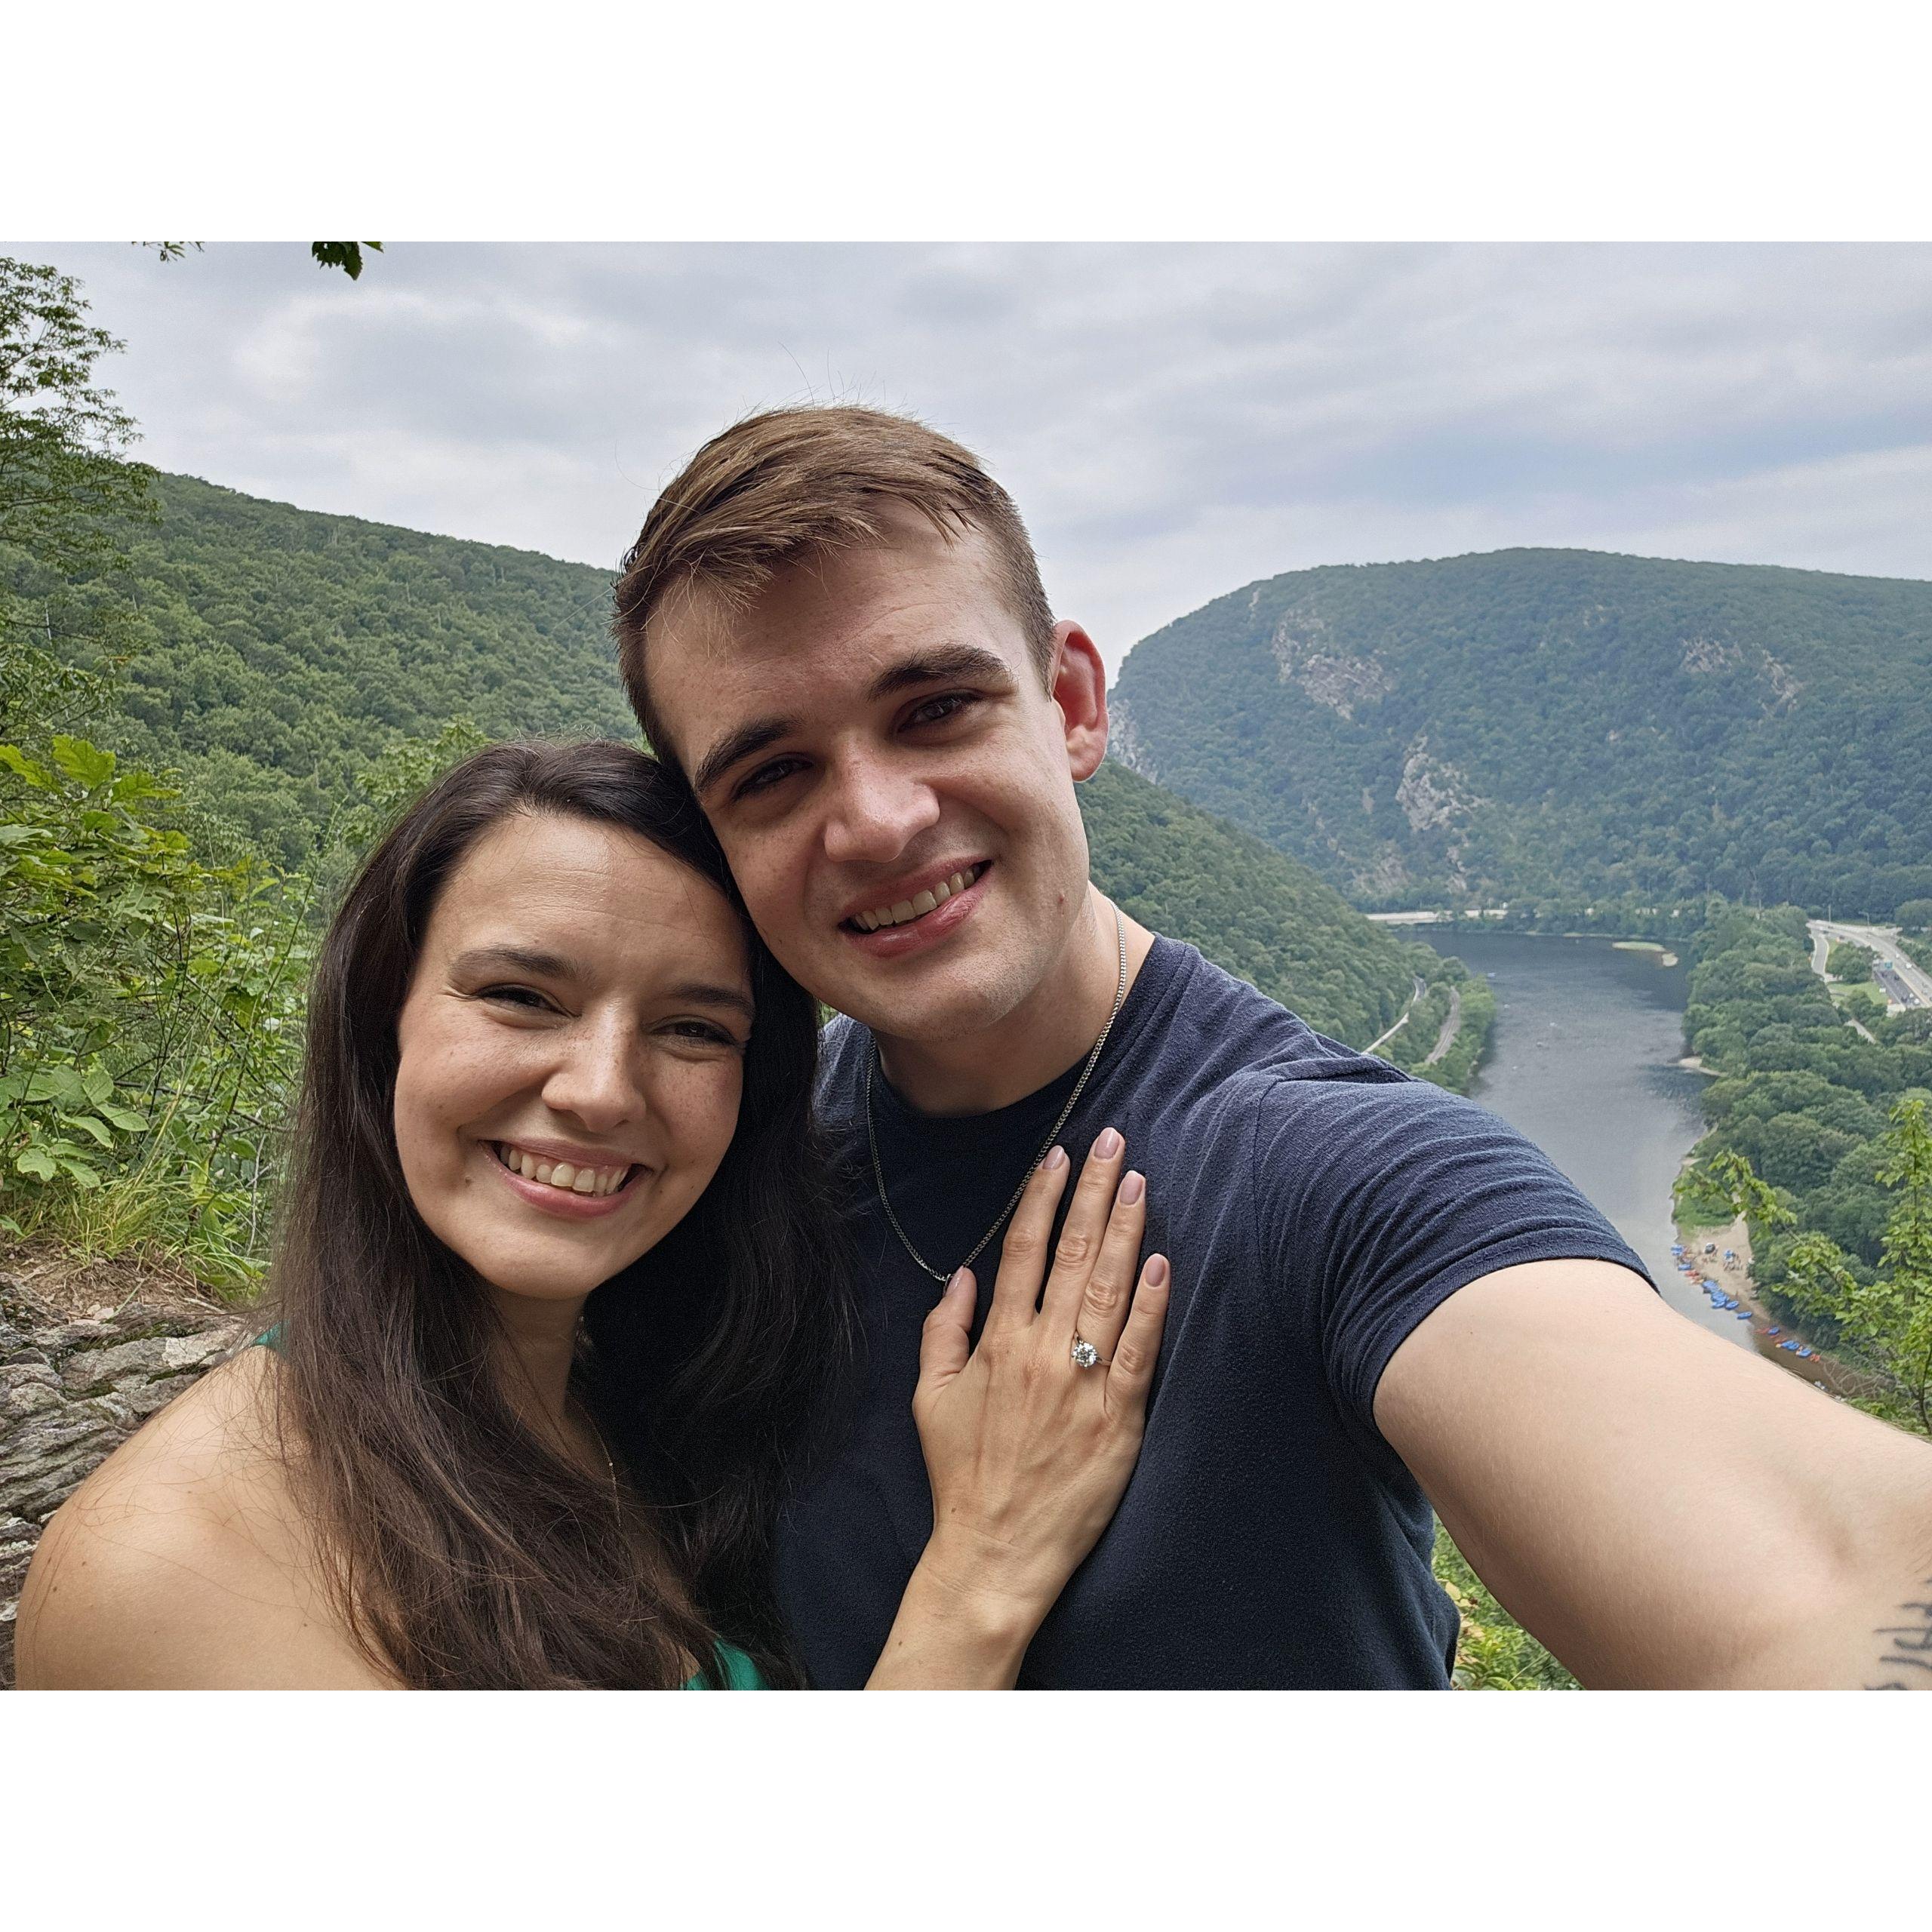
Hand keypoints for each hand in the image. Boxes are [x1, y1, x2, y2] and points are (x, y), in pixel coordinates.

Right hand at [910, 1127, 1169, 1630]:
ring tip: (1139, 1181)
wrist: (994, 1553)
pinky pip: (1140, 1352)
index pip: (1023, 1251)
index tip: (1059, 1156)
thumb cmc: (961, 1477)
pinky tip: (1162, 1263)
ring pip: (1110, 1291)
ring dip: (1126, 1230)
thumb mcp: (930, 1399)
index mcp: (997, 1343)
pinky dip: (1152, 1306)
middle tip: (1113, 1141)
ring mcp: (1083, 1385)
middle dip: (1094, 1192)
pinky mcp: (1119, 1420)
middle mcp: (1042, 1353)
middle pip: (1073, 1255)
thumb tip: (965, 1274)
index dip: (1043, 1198)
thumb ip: (943, 1331)